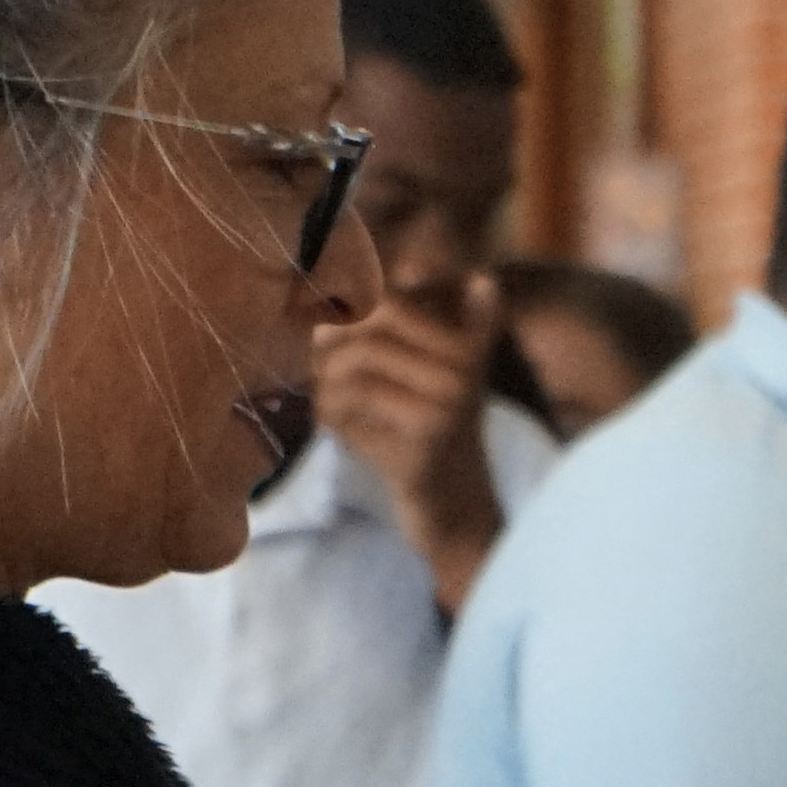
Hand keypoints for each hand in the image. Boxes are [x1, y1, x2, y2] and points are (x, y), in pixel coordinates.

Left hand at [312, 276, 509, 604]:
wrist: (456, 509)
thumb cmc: (429, 434)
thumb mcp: (429, 374)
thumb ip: (406, 325)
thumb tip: (389, 278)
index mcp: (466, 346)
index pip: (388, 298)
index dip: (342, 310)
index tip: (323, 335)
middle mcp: (463, 368)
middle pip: (368, 323)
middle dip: (331, 345)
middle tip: (321, 372)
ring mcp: (447, 403)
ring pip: (353, 364)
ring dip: (326, 384)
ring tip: (328, 402)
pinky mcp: (424, 438)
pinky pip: (350, 405)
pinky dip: (331, 416)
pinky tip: (339, 430)